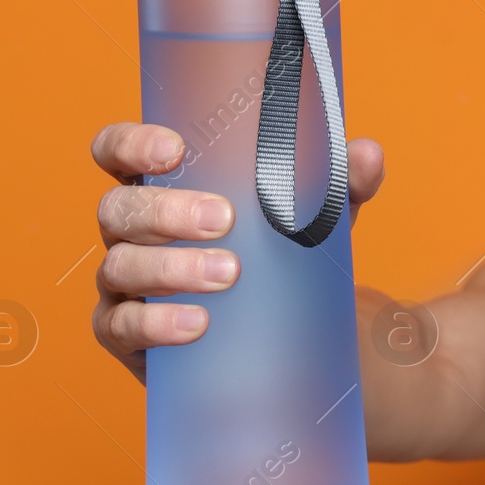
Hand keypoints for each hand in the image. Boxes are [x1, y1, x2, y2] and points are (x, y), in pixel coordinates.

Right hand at [88, 121, 384, 382]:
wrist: (283, 340)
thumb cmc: (280, 257)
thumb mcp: (313, 219)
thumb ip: (341, 184)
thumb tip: (366, 154)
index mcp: (161, 187)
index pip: (118, 153)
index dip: (130, 144)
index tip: (174, 149)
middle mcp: (131, 231)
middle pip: (119, 210)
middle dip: (166, 211)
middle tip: (223, 219)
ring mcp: (123, 284)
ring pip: (120, 266)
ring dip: (170, 267)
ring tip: (227, 274)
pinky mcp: (126, 336)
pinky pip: (122, 327)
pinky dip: (157, 324)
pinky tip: (196, 325)